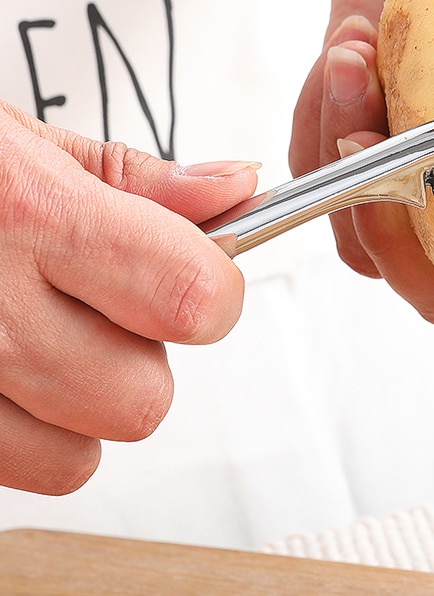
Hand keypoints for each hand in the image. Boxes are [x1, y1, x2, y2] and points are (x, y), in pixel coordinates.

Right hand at [0, 102, 257, 494]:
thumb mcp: (23, 140)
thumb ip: (140, 177)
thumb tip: (234, 191)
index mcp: (32, 214)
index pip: (189, 296)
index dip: (214, 293)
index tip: (204, 279)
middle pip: (141, 399)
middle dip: (142, 355)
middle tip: (105, 304)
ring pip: (77, 456)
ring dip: (80, 404)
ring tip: (43, 335)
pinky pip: (13, 470)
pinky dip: (22, 430)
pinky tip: (1, 365)